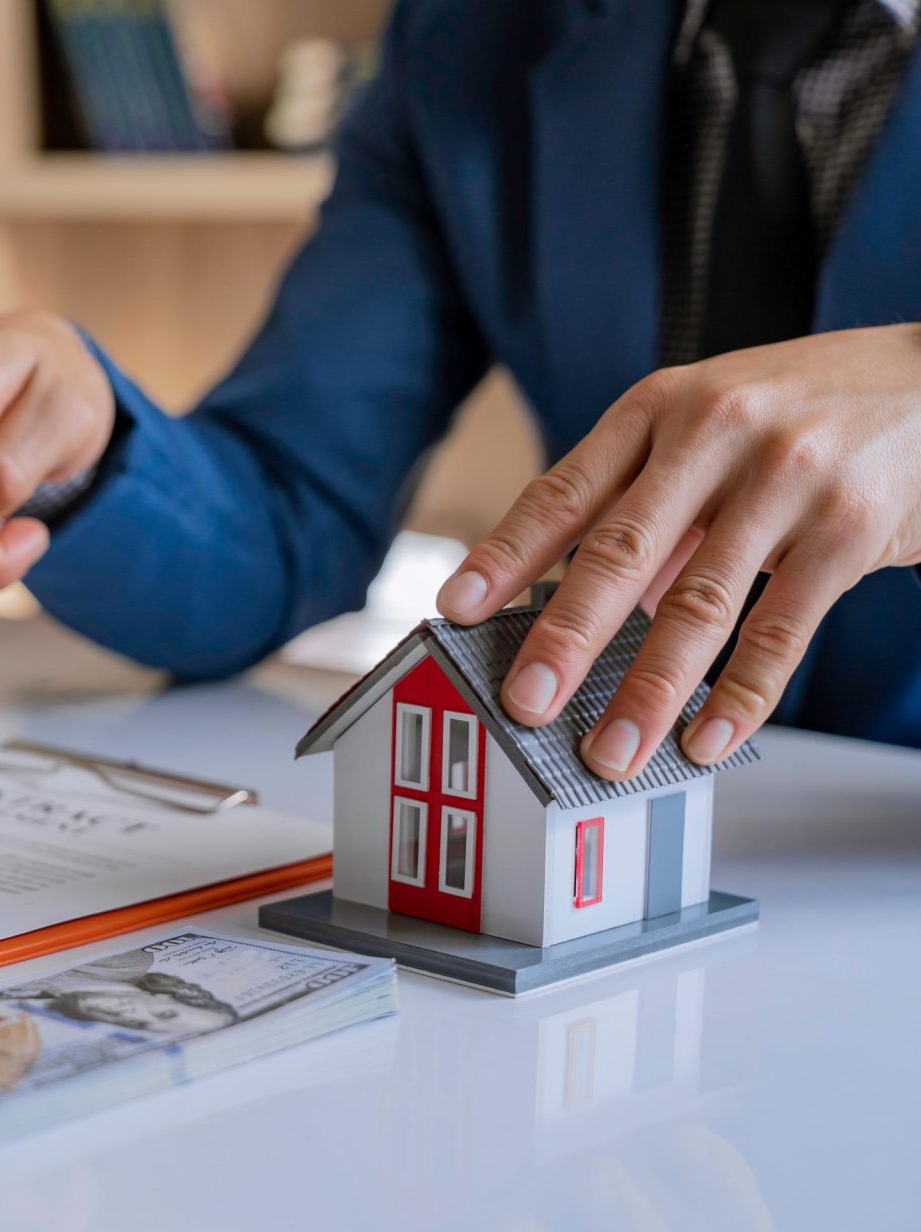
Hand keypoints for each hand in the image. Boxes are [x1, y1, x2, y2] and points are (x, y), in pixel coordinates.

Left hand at [437, 325, 920, 779]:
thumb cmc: (802, 409)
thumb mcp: (708, 425)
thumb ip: (643, 503)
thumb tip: (574, 600)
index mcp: (658, 408)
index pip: (562, 492)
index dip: (503, 558)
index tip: (454, 611)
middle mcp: (714, 433)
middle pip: (619, 551)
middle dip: (564, 639)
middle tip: (524, 703)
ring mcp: (785, 478)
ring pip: (699, 602)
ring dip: (648, 691)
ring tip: (610, 751)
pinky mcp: (850, 527)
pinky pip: (782, 627)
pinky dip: (739, 694)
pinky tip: (705, 738)